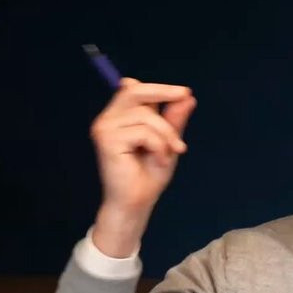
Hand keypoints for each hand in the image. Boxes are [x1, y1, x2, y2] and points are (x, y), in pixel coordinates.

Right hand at [89, 77, 196, 255]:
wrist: (136, 203)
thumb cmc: (148, 176)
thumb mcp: (167, 143)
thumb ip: (173, 120)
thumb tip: (188, 97)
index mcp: (118, 117)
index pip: (134, 90)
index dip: (157, 88)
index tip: (183, 92)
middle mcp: (107, 120)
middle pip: (135, 92)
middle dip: (163, 94)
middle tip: (185, 96)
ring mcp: (104, 129)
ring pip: (145, 115)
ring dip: (166, 135)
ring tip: (169, 154)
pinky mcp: (107, 141)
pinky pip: (143, 132)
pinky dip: (158, 146)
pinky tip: (159, 161)